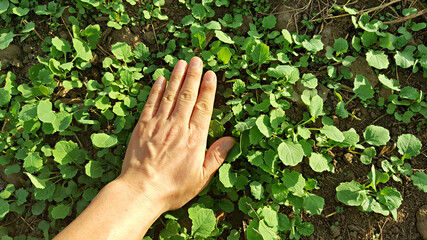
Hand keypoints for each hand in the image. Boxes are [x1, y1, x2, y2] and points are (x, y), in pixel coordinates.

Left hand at [117, 57, 234, 211]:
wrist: (140, 191)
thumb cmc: (173, 188)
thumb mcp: (201, 177)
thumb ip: (215, 156)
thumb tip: (229, 140)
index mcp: (194, 138)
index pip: (204, 107)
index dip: (208, 89)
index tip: (211, 74)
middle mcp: (178, 127)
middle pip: (187, 96)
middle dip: (193, 76)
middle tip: (197, 60)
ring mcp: (158, 125)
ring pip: (170, 95)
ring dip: (177, 77)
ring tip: (181, 62)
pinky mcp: (142, 127)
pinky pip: (151, 103)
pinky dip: (156, 90)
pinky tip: (161, 79)